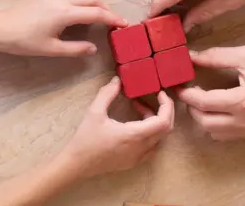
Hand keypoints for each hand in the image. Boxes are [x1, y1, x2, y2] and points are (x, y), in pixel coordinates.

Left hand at [0, 0, 126, 56]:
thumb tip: (93, 48)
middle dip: (105, 8)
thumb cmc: (23, 41)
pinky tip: (77, 6)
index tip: (124, 24)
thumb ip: (75, 48)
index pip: (97, 13)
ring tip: (96, 13)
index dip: (113, 18)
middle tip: (111, 21)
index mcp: (65, 13)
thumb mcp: (51, 49)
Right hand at [58, 78, 173, 178]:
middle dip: (163, 110)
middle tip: (153, 97)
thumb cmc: (86, 138)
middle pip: (166, 129)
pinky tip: (137, 126)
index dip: (166, 105)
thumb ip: (107, 94)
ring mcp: (139, 157)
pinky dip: (152, 133)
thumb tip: (117, 80)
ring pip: (160, 138)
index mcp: (134, 135)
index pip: (163, 121)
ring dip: (156, 121)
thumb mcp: (94, 112)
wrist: (77, 164)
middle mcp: (142, 148)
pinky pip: (153, 147)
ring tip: (139, 108)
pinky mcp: (135, 161)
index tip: (160, 93)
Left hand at [178, 46, 244, 141]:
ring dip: (204, 119)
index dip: (186, 95)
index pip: (204, 103)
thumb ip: (215, 57)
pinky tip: (220, 110)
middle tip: (190, 94)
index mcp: (244, 101)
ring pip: (215, 133)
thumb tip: (190, 57)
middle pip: (205, 123)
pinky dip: (219, 125)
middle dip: (192, 108)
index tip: (178, 87)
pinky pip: (230, 136)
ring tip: (204, 102)